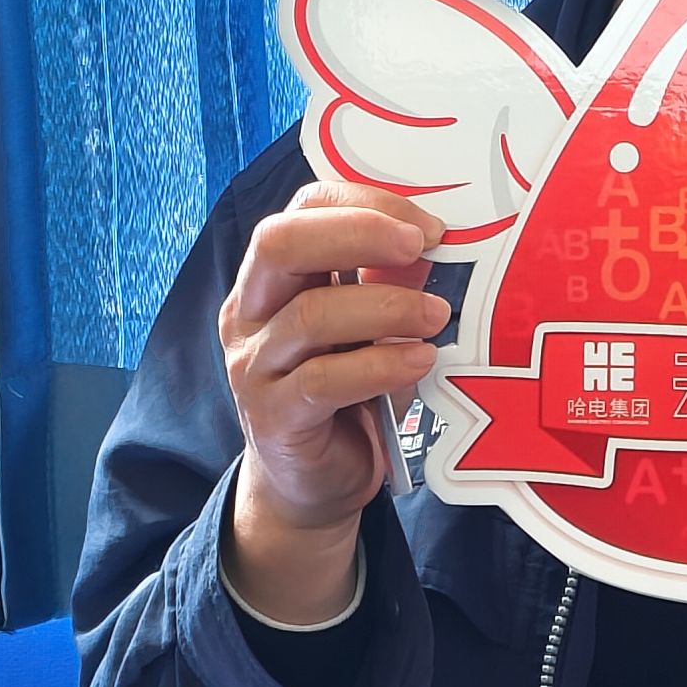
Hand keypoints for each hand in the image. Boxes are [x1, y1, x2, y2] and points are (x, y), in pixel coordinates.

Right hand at [219, 184, 447, 621]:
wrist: (313, 483)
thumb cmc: (348, 391)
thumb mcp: (371, 326)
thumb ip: (389, 279)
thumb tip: (435, 237)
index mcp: (272, 274)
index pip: (303, 209)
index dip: (366, 203)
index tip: (429, 225)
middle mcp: (250, 311)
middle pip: (282, 243)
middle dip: (359, 234)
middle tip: (422, 247)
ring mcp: (254, 365)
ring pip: (310, 315)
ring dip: (385, 307)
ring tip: (436, 316)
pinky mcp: (273, 416)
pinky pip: (323, 381)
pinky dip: (380, 365)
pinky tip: (419, 362)